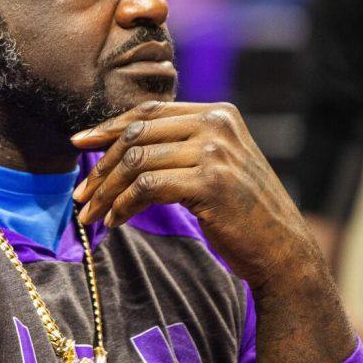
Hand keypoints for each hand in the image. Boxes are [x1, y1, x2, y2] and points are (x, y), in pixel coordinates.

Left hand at [72, 101, 314, 288]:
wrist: (283, 250)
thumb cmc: (244, 213)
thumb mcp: (217, 165)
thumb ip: (182, 146)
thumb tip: (122, 144)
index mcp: (219, 113)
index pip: (150, 112)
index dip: (110, 127)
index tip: (79, 143)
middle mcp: (217, 124)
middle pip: (138, 133)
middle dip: (101, 165)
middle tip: (81, 193)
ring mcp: (215, 152)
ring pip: (137, 161)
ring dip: (106, 191)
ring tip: (91, 214)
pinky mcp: (209, 183)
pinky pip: (147, 187)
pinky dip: (124, 205)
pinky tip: (115, 221)